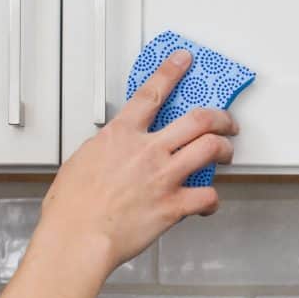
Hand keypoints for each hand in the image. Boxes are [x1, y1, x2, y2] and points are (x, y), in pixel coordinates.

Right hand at [37, 48, 238, 274]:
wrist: (78, 237)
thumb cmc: (72, 207)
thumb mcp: (82, 161)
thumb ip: (105, 149)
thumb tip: (112, 150)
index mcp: (121, 135)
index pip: (152, 92)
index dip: (172, 71)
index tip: (183, 60)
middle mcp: (148, 151)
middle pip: (197, 119)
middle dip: (220, 117)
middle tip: (225, 121)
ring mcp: (164, 177)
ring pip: (210, 149)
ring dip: (225, 149)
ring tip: (226, 153)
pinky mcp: (173, 206)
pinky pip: (207, 197)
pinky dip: (213, 200)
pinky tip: (209, 202)